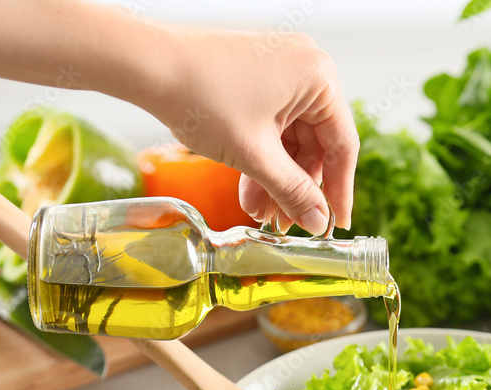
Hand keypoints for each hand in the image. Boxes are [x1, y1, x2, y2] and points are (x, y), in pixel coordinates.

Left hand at [147, 27, 357, 234]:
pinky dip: (263, 158)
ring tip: (261, 212)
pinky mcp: (258, 78)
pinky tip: (250, 189)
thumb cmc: (201, 96)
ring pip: (291, 139)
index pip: (343, 145)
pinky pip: (273, 126)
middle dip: (298, 187)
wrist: (147, 65)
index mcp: (318, 77)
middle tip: (286, 223)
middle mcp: (306, 69)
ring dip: (277, 178)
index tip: (336, 223)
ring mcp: (281, 71)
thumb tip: (318, 222)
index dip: (339, 190)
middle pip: (316, 144)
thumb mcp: (254, 155)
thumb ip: (293, 192)